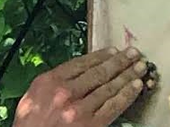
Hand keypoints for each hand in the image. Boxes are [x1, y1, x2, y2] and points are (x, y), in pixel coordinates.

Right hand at [13, 47, 150, 126]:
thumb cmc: (29, 126)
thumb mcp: (32, 98)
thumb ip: (53, 84)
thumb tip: (78, 73)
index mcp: (49, 82)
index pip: (81, 63)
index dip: (101, 55)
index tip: (113, 51)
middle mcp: (65, 93)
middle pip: (98, 72)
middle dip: (119, 61)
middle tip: (133, 53)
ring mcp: (79, 109)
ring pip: (109, 87)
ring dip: (128, 75)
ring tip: (139, 67)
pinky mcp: (91, 125)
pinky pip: (113, 106)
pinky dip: (127, 94)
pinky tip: (136, 87)